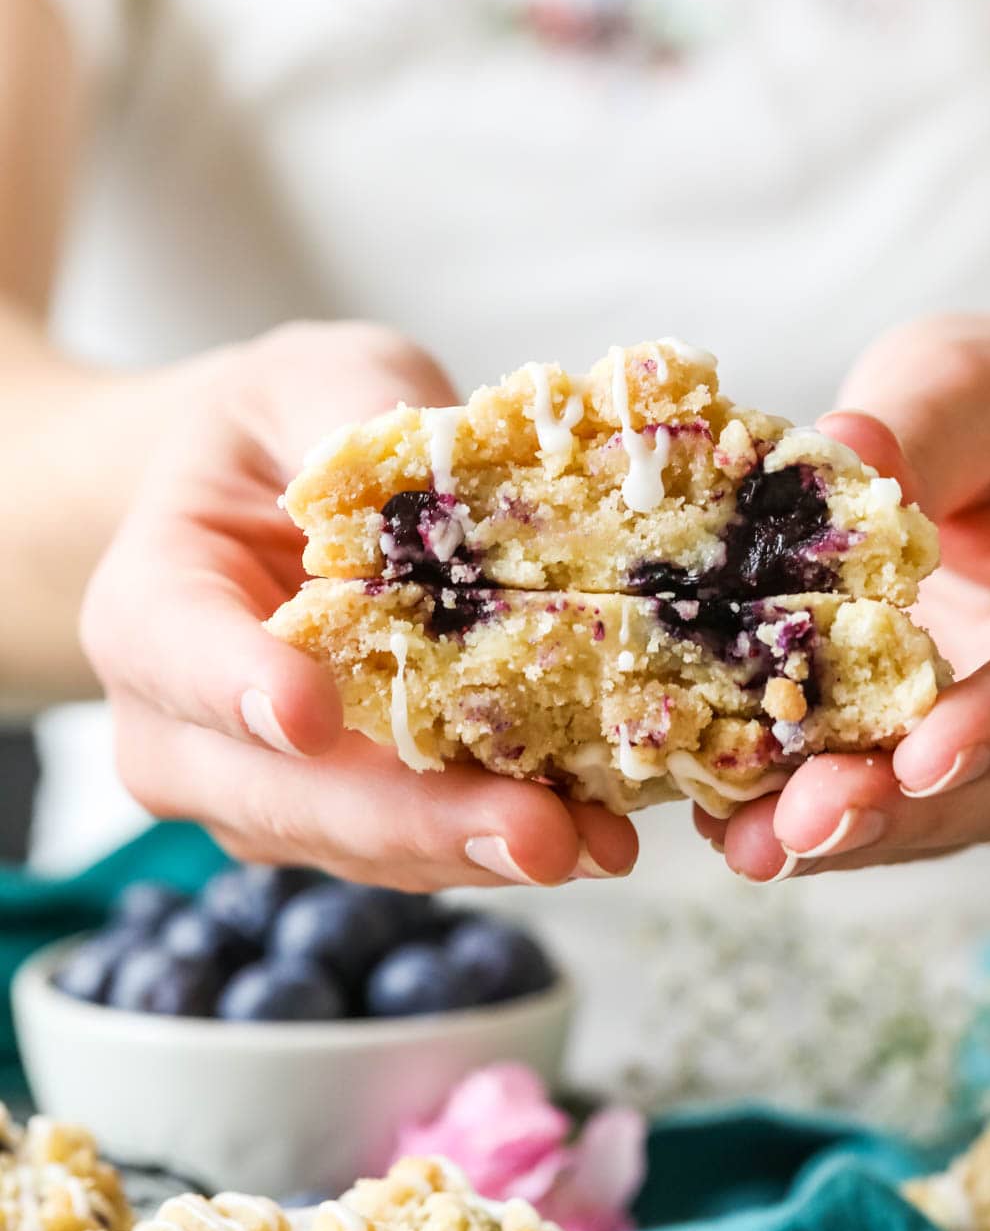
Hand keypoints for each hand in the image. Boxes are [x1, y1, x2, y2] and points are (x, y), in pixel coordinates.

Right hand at [82, 323, 637, 889]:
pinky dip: (501, 841)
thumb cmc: (278, 431)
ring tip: (596, 841)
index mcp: (151, 602)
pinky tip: (592, 829)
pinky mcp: (343, 819)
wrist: (260, 498)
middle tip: (532, 832)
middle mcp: (185, 725)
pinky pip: (414, 847)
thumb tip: (444, 455)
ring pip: (357, 843)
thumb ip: (350, 411)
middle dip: (412, 821)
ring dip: (479, 850)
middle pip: (278, 794)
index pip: (175, 652)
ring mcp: (261, 789)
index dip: (239, 689)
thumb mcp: (308, 380)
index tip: (311, 715)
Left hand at [703, 316, 989, 879]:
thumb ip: (921, 422)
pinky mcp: (975, 780)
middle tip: (788, 829)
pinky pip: (906, 814)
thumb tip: (835, 447)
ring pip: (953, 817)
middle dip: (894, 810)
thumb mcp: (979, 384)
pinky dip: (822, 817)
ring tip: (743, 841)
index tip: (917, 756)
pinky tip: (735, 824)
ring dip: (846, 834)